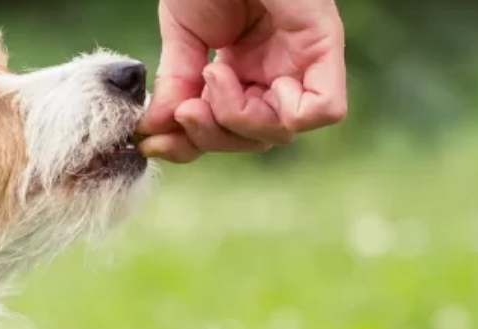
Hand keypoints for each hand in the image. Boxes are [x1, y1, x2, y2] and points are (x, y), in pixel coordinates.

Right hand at [138, 0, 347, 162]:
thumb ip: (177, 85)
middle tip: (184, 109)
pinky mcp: (324, 45)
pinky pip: (325, 109)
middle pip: (253, 139)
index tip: (152, 140)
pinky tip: (245, 81)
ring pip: (282, 132)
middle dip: (211, 136)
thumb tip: (153, 132)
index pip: (226, 130)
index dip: (192, 143)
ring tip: (212, 74)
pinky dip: (284, 113)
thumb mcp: (182, 36)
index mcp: (244, 69)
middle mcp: (275, 71)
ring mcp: (300, 60)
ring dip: (236, 118)